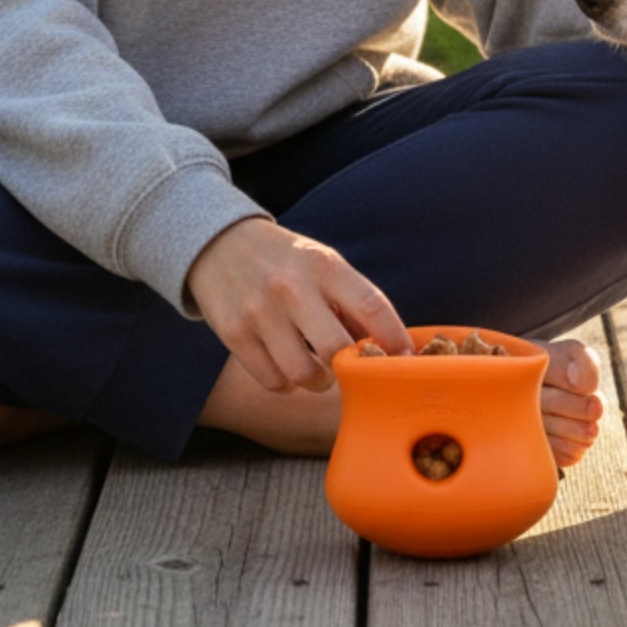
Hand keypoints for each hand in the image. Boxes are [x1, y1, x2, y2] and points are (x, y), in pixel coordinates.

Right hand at [185, 218, 412, 394]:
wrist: (219, 243)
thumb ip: (353, 302)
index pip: (371, 306)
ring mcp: (260, 312)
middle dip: (350, 368)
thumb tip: (391, 349)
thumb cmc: (286, 261)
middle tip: (352, 370)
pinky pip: (273, 381)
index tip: (407, 361)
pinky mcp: (234, 334)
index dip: (394, 339)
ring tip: (317, 370)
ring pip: (303, 374)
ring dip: (318, 382)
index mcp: (324, 265)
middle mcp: (292, 287)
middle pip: (336, 350)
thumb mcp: (323, 264)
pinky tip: (285, 364)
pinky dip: (285, 382)